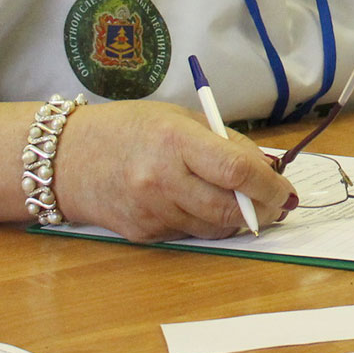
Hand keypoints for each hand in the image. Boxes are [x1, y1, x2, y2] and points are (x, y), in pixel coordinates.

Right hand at [51, 101, 295, 242]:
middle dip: (263, 210)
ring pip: (214, 227)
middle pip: (230, 207)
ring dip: (238, 220)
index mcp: (175, 141)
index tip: (287, 191)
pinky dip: (204, 223)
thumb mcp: (179, 119)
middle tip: (278, 206)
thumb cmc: (129, 129)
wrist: (66, 158)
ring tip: (244, 204)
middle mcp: (161, 179)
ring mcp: (150, 211)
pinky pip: (189, 234)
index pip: (236, 170)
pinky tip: (198, 205)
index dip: (270, 185)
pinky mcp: (142, 234)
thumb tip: (266, 169)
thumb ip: (223, 143)